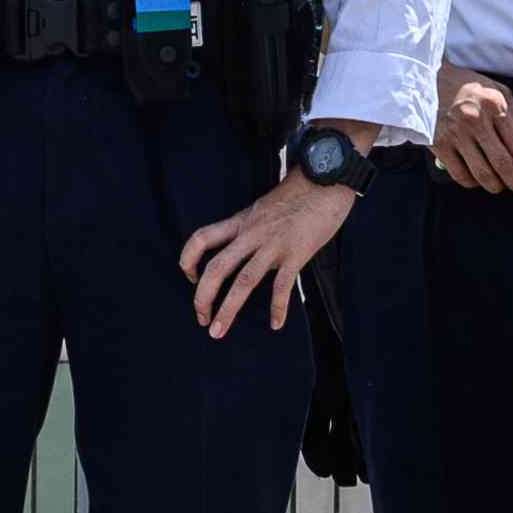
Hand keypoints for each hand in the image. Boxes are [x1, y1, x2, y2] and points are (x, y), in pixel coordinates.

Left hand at [177, 163, 360, 338]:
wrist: (325, 180)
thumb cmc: (296, 195)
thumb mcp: (261, 208)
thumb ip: (250, 228)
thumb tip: (242, 248)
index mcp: (240, 222)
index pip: (201, 238)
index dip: (188, 259)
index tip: (189, 277)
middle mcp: (251, 234)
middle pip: (216, 268)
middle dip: (202, 297)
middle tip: (201, 319)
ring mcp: (273, 244)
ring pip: (243, 282)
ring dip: (228, 310)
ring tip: (218, 332)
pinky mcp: (297, 253)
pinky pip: (283, 286)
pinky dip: (278, 308)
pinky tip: (276, 325)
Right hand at [432, 67, 512, 193]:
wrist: (429, 82)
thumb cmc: (468, 88)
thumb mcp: (498, 91)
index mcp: (494, 105)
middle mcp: (475, 120)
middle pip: (503, 164)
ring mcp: (455, 133)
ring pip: (482, 173)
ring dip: (495, 186)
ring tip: (500, 186)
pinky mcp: (439, 144)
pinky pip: (460, 174)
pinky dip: (472, 183)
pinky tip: (477, 179)